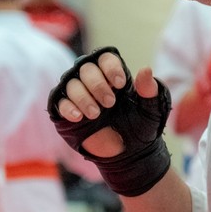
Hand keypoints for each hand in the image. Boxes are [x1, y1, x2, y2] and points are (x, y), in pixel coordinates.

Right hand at [48, 47, 171, 195]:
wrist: (130, 153)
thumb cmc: (141, 126)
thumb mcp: (150, 108)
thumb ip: (149, 90)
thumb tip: (145, 69)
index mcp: (112, 75)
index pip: (105, 58)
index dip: (110, 67)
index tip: (120, 84)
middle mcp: (93, 82)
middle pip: (85, 68)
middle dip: (97, 84)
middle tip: (110, 103)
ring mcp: (78, 95)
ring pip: (71, 84)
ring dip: (83, 97)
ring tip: (96, 114)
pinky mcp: (67, 112)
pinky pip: (59, 102)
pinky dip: (68, 107)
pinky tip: (78, 117)